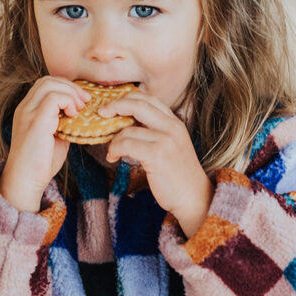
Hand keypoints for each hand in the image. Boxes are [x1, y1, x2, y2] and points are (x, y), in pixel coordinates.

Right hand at [0, 77, 90, 211]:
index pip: (45, 85)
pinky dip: (68, 101)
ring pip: (50, 84)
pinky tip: (74, 115)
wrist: (26, 181)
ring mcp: (28, 112)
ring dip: (70, 93)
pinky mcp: (35, 121)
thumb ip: (63, 124)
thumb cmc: (40, 164)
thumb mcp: (55, 138)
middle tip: (85, 101)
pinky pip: (54, 97)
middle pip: (47, 80)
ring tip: (80, 109)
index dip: (65, 88)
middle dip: (70, 87)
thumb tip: (80, 116)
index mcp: (27, 110)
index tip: (81, 102)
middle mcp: (25, 108)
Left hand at [99, 89, 214, 237]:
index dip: (127, 98)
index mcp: (175, 122)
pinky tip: (113, 158)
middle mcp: (172, 127)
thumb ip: (155, 132)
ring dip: (114, 140)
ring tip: (112, 152)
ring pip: (128, 129)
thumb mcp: (171, 146)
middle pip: (138, 104)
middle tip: (102, 113)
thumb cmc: (178, 176)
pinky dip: (115, 149)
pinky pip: (126, 144)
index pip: (149, 98)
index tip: (112, 105)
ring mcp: (166, 140)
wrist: (194, 197)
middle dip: (115, 105)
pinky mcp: (157, 155)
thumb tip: (126, 124)